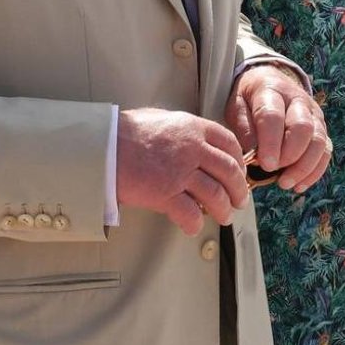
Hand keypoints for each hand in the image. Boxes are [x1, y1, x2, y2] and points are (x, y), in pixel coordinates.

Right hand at [117, 108, 247, 236]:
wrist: (104, 146)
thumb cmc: (127, 132)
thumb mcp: (162, 117)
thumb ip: (183, 128)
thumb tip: (195, 138)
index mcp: (193, 127)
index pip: (229, 143)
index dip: (240, 160)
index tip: (240, 172)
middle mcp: (192, 149)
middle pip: (229, 171)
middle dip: (239, 190)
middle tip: (240, 200)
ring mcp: (180, 172)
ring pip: (216, 195)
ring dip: (224, 210)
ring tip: (224, 217)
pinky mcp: (166, 194)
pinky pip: (191, 214)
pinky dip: (195, 224)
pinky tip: (194, 226)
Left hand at [225, 64, 330, 192]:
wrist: (268, 82)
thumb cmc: (249, 99)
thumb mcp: (236, 106)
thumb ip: (244, 128)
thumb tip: (254, 155)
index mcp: (271, 89)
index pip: (273, 116)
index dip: (270, 142)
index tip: (265, 165)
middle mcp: (297, 99)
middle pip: (303, 127)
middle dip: (289, 155)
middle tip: (272, 171)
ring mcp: (313, 113)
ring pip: (319, 141)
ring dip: (303, 167)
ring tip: (284, 183)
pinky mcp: (321, 128)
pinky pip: (326, 151)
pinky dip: (314, 171)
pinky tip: (299, 185)